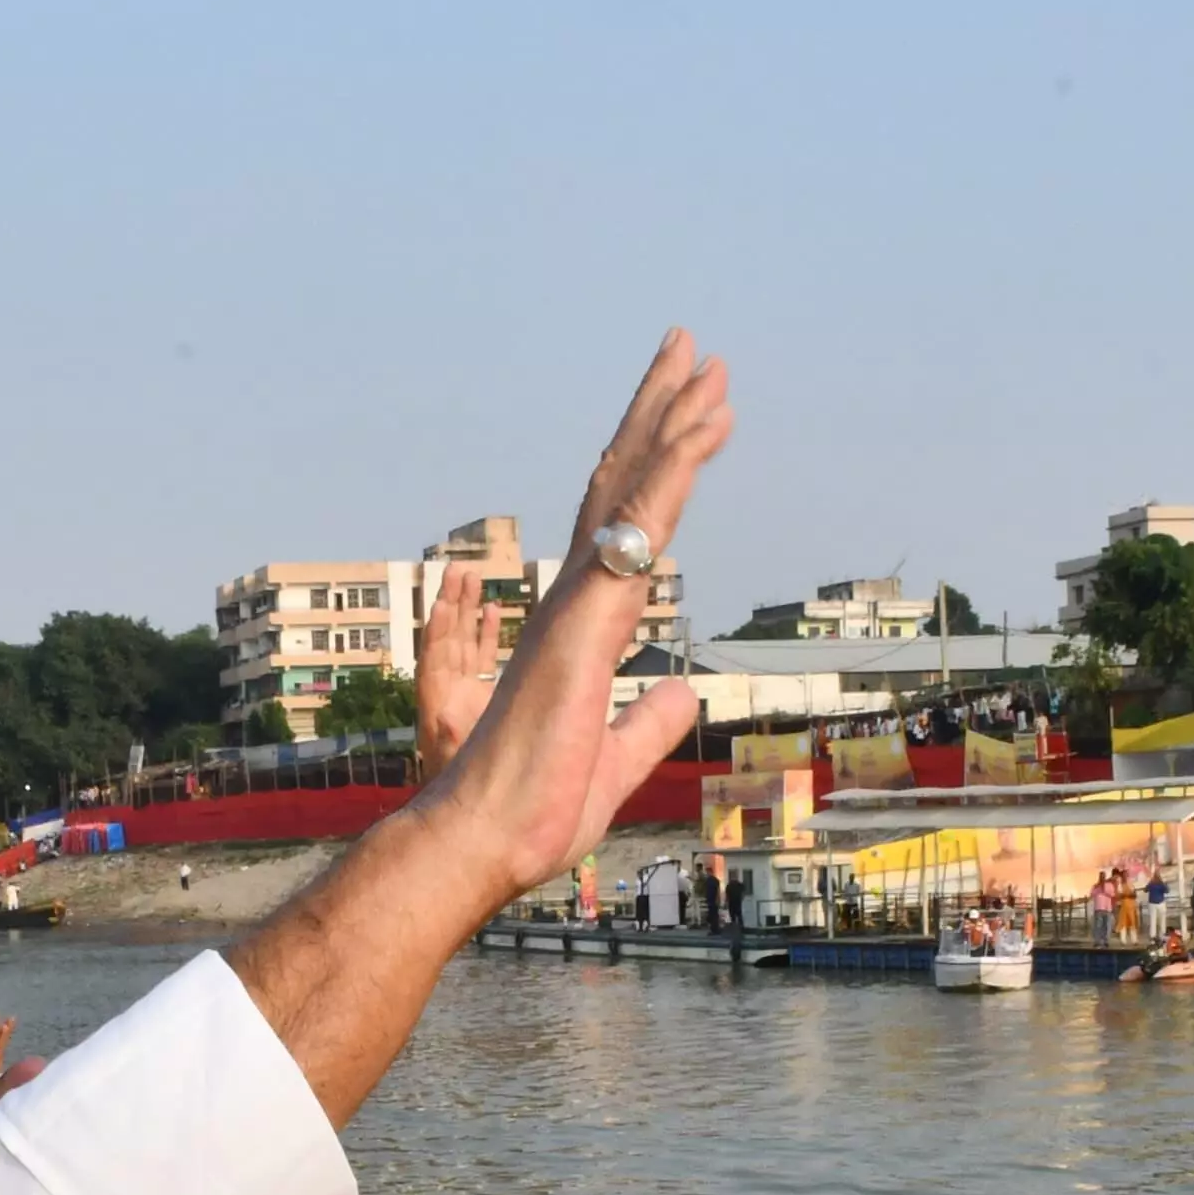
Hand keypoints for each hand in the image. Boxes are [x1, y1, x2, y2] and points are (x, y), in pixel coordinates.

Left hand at [415, 564, 496, 767]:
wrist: (470, 805)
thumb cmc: (457, 787)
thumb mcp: (454, 767)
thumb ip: (450, 743)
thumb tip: (445, 718)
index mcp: (435, 703)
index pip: (433, 657)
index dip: (437, 630)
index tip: (442, 602)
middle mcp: (447, 691)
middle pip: (447, 639)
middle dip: (451, 604)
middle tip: (456, 570)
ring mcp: (464, 691)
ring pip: (464, 642)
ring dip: (467, 610)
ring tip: (471, 577)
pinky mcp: (482, 696)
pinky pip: (483, 658)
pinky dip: (486, 633)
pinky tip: (493, 608)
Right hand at [421, 330, 727, 894]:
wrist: (485, 840)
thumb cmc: (532, 811)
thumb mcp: (616, 760)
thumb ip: (647, 721)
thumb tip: (681, 693)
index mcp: (581, 629)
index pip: (625, 530)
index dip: (661, 469)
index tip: (696, 419)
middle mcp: (574, 601)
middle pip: (622, 485)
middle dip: (660, 415)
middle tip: (693, 353)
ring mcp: (576, 607)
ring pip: (630, 493)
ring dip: (672, 424)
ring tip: (708, 365)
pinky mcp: (584, 624)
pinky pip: (633, 536)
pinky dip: (668, 477)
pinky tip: (699, 431)